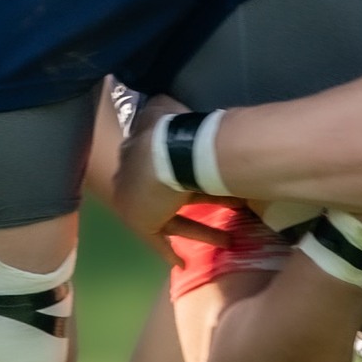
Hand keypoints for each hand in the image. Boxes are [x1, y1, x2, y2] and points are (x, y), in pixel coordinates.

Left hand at [114, 96, 231, 264]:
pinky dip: (168, 252)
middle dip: (188, 202)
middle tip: (210, 206)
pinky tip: (182, 264)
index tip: (192, 173)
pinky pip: (156, 241)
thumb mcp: (163, 105)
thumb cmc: (168, 128)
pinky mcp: (143, 223)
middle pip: (162, 195)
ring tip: (227, 239)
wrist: (162, 153)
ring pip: (171, 222)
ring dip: (199, 231)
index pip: (151, 164)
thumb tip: (163, 97)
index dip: (171, 169)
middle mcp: (134, 179)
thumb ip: (162, 103)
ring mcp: (138, 204)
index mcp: (137, 152)